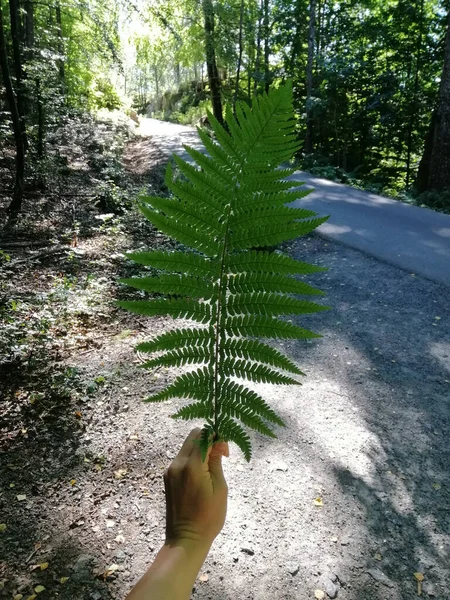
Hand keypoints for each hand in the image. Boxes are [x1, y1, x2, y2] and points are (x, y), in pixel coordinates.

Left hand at [164, 428, 228, 546]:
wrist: (185, 539)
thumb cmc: (208, 517)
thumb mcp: (220, 488)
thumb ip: (216, 461)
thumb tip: (218, 443)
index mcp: (192, 466)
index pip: (203, 436)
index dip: (217, 438)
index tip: (226, 452)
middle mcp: (177, 463)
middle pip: (193, 437)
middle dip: (208, 439)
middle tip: (221, 455)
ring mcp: (170, 470)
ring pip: (187, 446)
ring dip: (201, 448)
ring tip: (212, 465)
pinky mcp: (168, 477)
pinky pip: (182, 458)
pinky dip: (193, 457)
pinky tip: (202, 473)